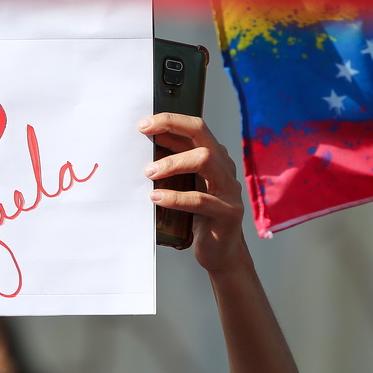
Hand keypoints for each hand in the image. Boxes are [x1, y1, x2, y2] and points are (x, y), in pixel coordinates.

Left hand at [138, 113, 246, 274]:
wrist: (220, 251)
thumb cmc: (198, 216)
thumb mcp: (184, 186)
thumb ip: (172, 167)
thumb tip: (144, 147)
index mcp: (215, 157)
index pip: (196, 127)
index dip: (170, 121)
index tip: (143, 125)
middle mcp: (225, 168)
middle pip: (202, 136)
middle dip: (171, 131)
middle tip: (144, 138)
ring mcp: (229, 189)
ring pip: (205, 161)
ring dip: (172, 163)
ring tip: (148, 173)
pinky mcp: (228, 212)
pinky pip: (200, 200)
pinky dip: (175, 198)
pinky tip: (157, 198)